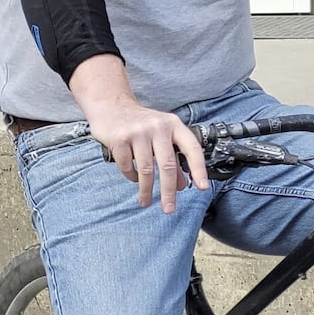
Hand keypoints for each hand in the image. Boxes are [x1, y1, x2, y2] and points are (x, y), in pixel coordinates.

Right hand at [89, 101, 209, 212]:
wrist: (111, 105)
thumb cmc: (140, 123)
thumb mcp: (161, 135)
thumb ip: (173, 158)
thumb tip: (182, 185)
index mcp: (172, 124)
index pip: (191, 147)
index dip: (198, 168)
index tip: (202, 187)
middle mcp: (157, 126)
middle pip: (168, 165)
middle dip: (169, 191)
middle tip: (169, 209)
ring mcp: (138, 132)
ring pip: (146, 170)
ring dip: (146, 190)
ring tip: (145, 201)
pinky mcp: (119, 138)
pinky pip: (128, 166)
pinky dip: (131, 176)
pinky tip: (133, 177)